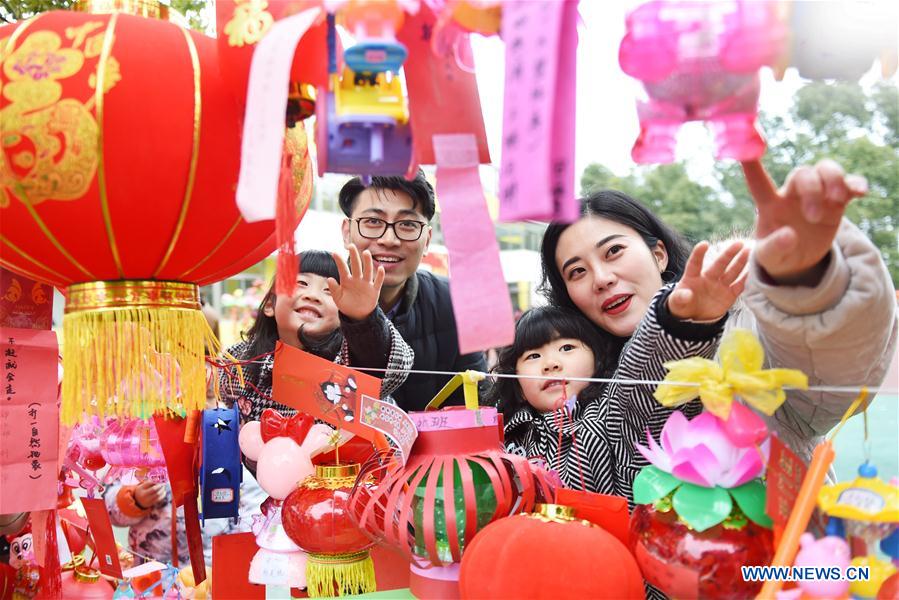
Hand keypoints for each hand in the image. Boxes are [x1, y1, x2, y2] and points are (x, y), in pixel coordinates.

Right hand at [134, 481, 164, 508]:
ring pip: (158, 494)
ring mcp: (147, 500)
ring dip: (162, 489)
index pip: (149, 483)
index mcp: (140, 489)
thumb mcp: (143, 485)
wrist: (138, 501)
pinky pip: (159, 499)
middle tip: (163, 483)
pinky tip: (164, 492)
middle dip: (160, 485)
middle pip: (154, 489)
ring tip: (164, 487)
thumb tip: (158, 479)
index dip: (155, 481)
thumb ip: (150, 482)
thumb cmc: (143, 490)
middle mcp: (143, 495)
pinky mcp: (151, 503)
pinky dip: (163, 494)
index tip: (160, 479)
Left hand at [328, 244, 384, 320]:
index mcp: (347, 281)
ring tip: (366, 253)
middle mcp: (357, 280)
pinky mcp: (374, 290)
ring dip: (367, 262)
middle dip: (354, 256)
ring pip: (368, 271)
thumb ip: (334, 289)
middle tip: (351, 246)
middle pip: (356, 266)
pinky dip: (380, 275)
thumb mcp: (338, 298)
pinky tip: (380, 268)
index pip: (343, 269)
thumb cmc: (346, 305)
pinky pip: (378, 281)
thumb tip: (329, 278)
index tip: (334, 253)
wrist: (358, 315)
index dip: (339, 261)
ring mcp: (366, 284)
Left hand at [669, 241, 749, 320]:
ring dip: (741, 262)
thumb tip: (686, 294)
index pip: (695, 263)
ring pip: (732, 272)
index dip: (699, 254)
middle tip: (738, 243)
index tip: (704, 244)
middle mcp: (708, 278)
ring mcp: (720, 285)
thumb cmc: (682, 305)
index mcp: (692, 277)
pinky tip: (755, 271)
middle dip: (728, 254)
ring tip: (750, 251)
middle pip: (719, 264)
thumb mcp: (676, 303)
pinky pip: (739, 286)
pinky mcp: (729, 294)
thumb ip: (679, 298)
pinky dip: (746, 279)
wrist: (694, 317)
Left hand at [742, 159, 866, 283]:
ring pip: (824, 168)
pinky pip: (848, 182)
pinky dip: (855, 183)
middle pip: (802, 173)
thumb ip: (773, 247)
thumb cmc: (776, 254)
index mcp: (769, 205)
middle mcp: (791, 194)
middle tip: (812, 217)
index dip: (751, 165)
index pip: (758, 182)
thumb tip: (789, 236)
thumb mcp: (769, 257)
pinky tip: (861, 192)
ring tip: (837, 202)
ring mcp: (816, 194)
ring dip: (833, 180)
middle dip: (812, 190)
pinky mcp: (836, 201)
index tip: (749, 148)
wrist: (798, 261)